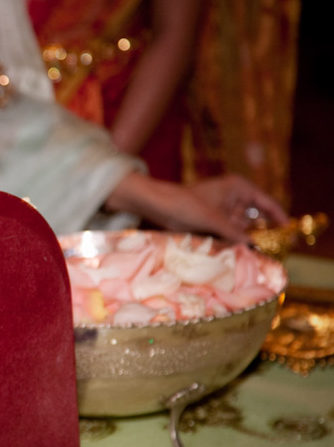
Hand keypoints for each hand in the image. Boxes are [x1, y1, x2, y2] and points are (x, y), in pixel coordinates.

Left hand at [106, 172, 288, 242]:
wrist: (156, 206)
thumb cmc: (184, 204)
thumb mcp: (214, 220)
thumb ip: (236, 235)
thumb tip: (256, 249)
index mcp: (239, 188)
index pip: (267, 204)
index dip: (281, 219)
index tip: (291, 235)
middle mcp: (235, 199)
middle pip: (257, 219)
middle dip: (265, 234)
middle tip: (278, 252)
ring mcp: (224, 212)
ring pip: (243, 230)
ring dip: (248, 242)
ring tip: (260, 258)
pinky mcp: (213, 223)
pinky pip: (230, 235)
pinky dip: (235, 244)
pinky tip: (242, 256)